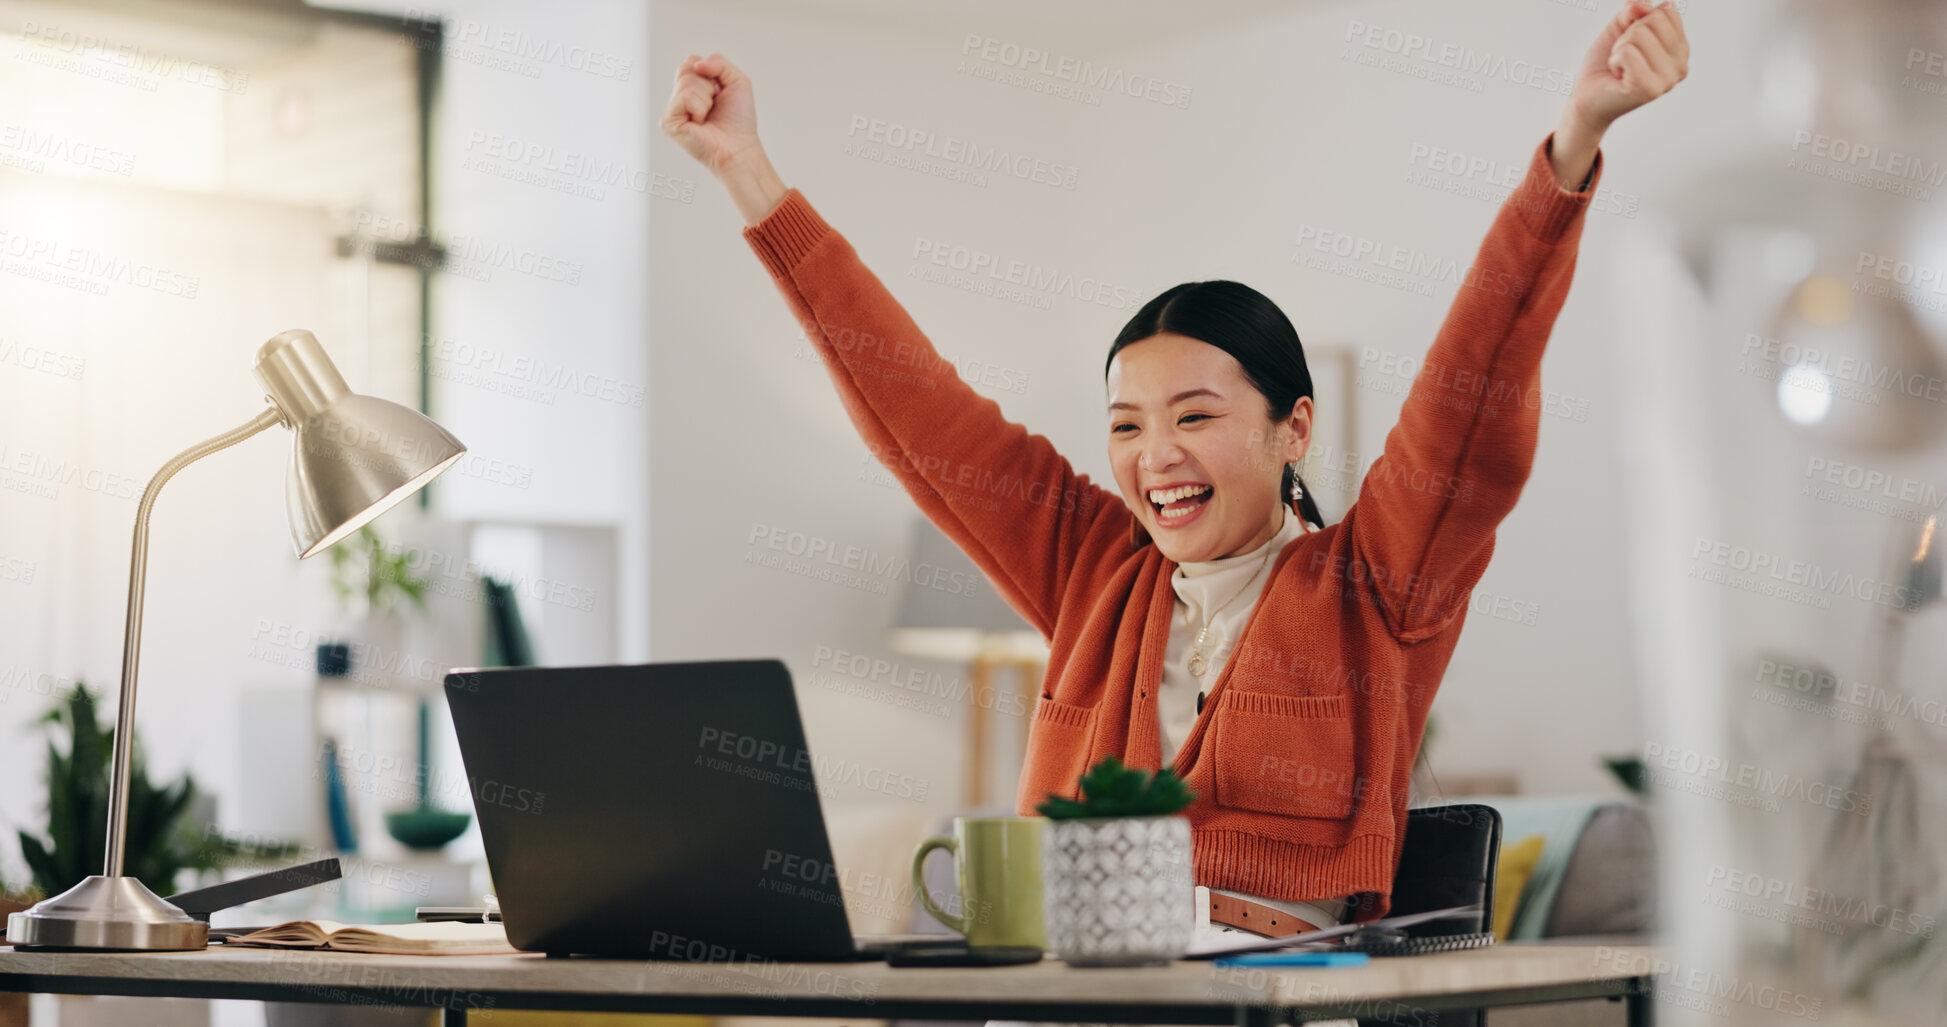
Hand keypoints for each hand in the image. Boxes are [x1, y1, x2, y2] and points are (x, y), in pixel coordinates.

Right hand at [661, 52, 762, 175]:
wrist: (739, 147)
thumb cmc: (739, 119)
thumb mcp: (737, 80)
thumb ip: (719, 62)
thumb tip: (697, 65)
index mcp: (692, 87)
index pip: (692, 61)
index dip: (711, 73)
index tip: (720, 93)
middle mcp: (679, 97)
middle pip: (687, 68)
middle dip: (709, 85)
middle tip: (714, 106)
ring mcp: (672, 109)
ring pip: (687, 82)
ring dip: (706, 99)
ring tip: (708, 116)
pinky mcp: (668, 121)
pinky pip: (685, 97)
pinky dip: (700, 108)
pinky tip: (701, 123)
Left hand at [1566, 1, 1689, 132]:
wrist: (1586, 98)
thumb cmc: (1605, 64)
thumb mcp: (1620, 28)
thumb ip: (1633, 10)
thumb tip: (1641, 5)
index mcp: (1680, 49)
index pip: (1668, 11)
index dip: (1640, 21)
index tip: (1632, 43)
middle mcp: (1680, 65)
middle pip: (1654, 20)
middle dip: (1629, 34)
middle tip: (1623, 57)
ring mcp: (1667, 79)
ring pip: (1639, 34)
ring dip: (1619, 49)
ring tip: (1621, 67)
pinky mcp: (1649, 89)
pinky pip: (1627, 52)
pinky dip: (1615, 60)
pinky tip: (1618, 76)